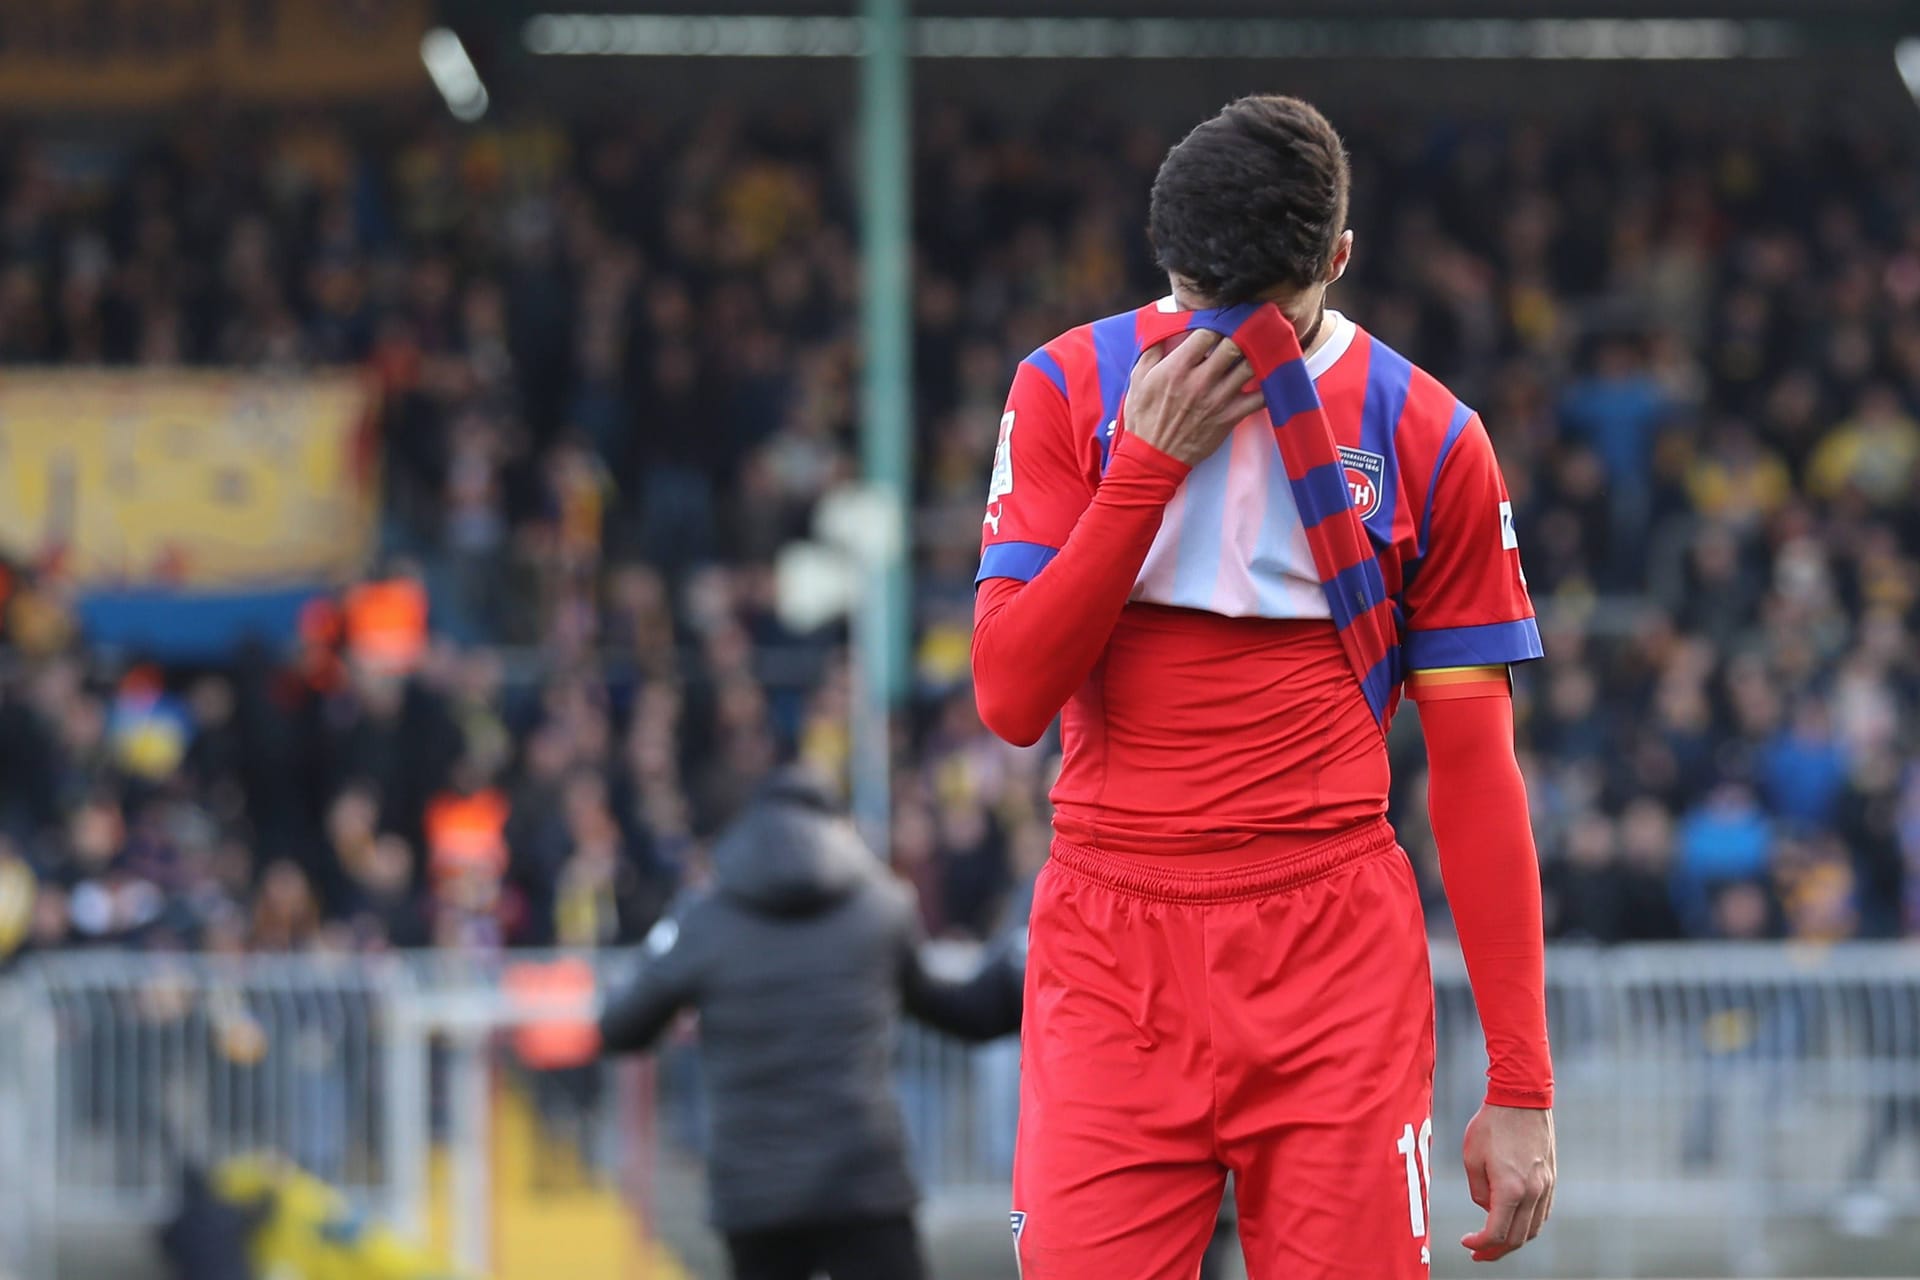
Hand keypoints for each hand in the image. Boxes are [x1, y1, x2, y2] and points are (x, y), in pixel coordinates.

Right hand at [1122, 329, 1264, 465]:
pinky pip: (1260, 398)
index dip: (1216, 323)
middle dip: (1240, 333)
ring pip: (1250, 366)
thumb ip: (1153, 350)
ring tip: (1259, 347)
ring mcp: (1218, 399)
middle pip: (1234, 344)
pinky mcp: (1230, 417)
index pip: (1207, 332)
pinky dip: (1268, 386)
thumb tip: (1166, 327)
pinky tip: (1268, 376)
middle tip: (1245, 329)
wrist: (1153, 457)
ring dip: (1256, 354)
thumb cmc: (1144, 418)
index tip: (1219, 322)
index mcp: (1177, 368)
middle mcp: (1200, 381)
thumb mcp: (1138, 379)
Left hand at [1459, 1103, 1554, 1261]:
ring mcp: (1546, 1186)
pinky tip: (1512, 1222)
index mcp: (1511, 1189)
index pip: (1496, 1232)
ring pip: (1533, 1228)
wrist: (1521, 1098)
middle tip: (1478, 1254)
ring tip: (1494, 1243)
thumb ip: (1479, 1191)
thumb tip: (1488, 1209)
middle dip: (1496, 1251)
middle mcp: (1533, 1192)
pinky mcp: (1551, 1178)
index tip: (1466, 1243)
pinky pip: (1541, 1213)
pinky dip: (1527, 1224)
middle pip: (1518, 1237)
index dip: (1480, 1244)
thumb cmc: (1491, 1125)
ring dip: (1514, 1240)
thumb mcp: (1471, 1157)